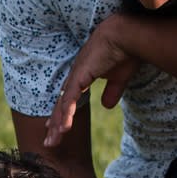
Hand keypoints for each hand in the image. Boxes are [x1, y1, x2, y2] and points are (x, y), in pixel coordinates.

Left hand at [46, 16, 140, 146]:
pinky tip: (63, 130)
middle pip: (61, 104)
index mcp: (83, 75)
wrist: (127, 35)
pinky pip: (70, 100)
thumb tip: (106, 106)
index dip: (62, 114)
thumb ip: (112, 92)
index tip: (55, 128)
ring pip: (63, 106)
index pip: (68, 98)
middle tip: (49, 142)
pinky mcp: (80, 77)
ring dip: (58, 125)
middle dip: (55, 124)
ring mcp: (76, 76)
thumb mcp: (118, 78)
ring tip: (52, 142)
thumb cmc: (125, 51)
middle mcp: (76, 76)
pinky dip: (66, 115)